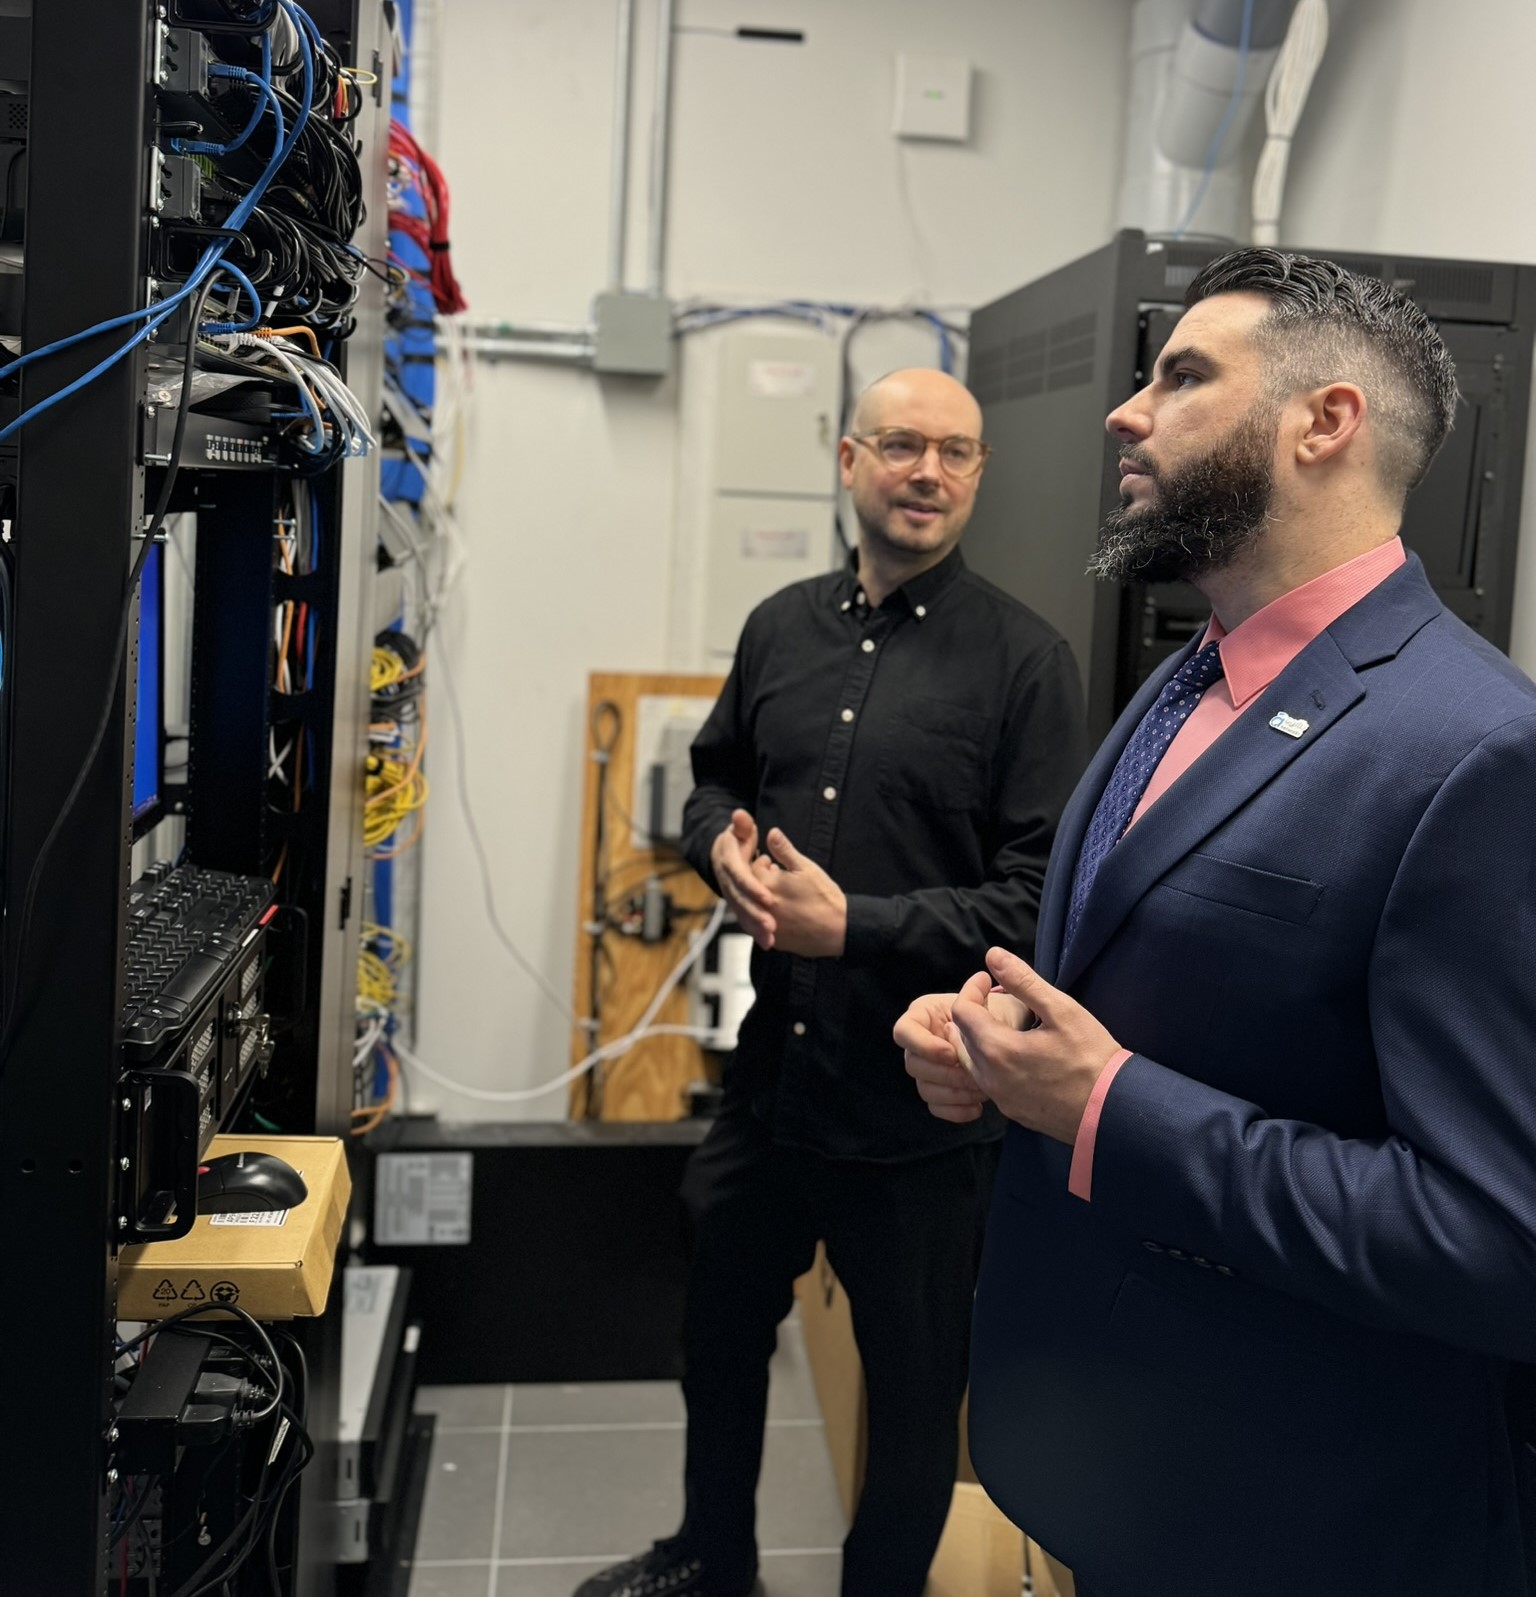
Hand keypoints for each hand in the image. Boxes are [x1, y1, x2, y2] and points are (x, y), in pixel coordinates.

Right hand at [710, 809, 775, 949]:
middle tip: (772, 926)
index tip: (768, 898)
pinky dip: (756, 931)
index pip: (740, 878)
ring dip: (756, 928)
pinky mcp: (738, 905)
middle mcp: (728, 883)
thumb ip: (742, 825)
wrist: (721, 855)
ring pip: (742, 914)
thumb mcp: (740, 831)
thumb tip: (740, 815)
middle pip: (741, 901)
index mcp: (729, 864)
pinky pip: (746, 920)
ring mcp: (731, 896)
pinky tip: (769, 943)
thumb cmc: (737, 841)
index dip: (753, 889)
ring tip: (771, 940)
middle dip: (756, 915)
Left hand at [759, 827, 846, 957]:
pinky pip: (764, 927)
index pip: (751, 869)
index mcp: (768, 886)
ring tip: (783, 894)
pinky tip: (785, 912)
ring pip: (755, 909)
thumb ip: (784, 850)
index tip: (771, 863)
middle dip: (761, 881)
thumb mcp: (806, 867)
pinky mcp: (775, 941)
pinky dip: (769, 918)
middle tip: (777, 876)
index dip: (762, 864)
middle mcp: (761, 907)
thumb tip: (771, 832)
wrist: (840, 929)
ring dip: (763, 900)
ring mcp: (767, 926)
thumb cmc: (824, 895)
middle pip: (750, 890)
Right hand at [894, 987, 1033, 1123]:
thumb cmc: (997, 1015)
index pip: (903, 1031)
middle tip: (974, 1077)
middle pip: (913, 1065)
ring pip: (924, 1088)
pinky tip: (978, 1108)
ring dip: (953, 1093)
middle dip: (945, 1074)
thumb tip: (982, 980)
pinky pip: (935, 1107)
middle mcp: (919, 1042)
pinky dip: (956, 1110)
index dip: (924, 1045)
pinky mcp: (938, 1090)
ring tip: (981, 1090)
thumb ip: (981, 996)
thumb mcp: (991, 1003)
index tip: (952, 1053)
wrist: (1010, 1038)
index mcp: (923, 1015)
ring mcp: (927, 1068)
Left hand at [947, 947, 1120, 1144]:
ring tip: (1004, 1024)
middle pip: (961, 1038)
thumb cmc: (1092, 1056)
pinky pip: (988, 1082)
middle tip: (995, 1000)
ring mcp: (1000, 1099)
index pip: (962, 1012)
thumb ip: (1023, 981)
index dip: (972, 990)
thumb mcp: (1062, 1010)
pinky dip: (991, 1062)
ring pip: (971, 1062)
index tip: (988, 980)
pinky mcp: (1012, 1111)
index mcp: (998, 1050)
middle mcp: (991, 1078)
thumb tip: (993, 955)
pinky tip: (1015, 1054)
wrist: (1113, 1109)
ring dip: (979, 1039)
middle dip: (973, 1013)